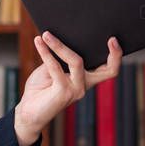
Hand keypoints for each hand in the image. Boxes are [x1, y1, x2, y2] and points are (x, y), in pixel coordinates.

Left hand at [13, 31, 121, 145]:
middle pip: (107, 70)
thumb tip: (58, 36)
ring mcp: (76, 90)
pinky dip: (46, 52)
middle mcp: (85, 85)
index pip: (109, 69)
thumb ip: (60, 55)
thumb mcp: (52, 67)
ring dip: (60, 45)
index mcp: (87, 78)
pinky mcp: (63, 93)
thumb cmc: (41, 87)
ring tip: (47, 34)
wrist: (28, 111)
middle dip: (114, 54)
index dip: (116, 56)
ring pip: (76, 61)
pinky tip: (39, 43)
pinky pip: (55, 66)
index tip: (113, 39)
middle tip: (110, 38)